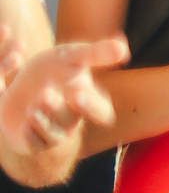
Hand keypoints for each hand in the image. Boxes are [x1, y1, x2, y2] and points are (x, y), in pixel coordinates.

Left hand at [0, 36, 122, 157]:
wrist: (19, 86)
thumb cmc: (53, 69)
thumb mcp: (72, 56)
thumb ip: (96, 53)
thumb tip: (123, 48)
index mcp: (88, 101)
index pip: (101, 111)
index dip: (91, 106)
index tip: (76, 93)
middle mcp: (72, 119)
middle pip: (71, 122)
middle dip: (58, 110)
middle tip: (44, 95)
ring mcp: (53, 132)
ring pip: (52, 132)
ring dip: (42, 120)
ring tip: (31, 107)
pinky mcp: (32, 141)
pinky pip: (33, 144)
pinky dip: (29, 135)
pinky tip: (24, 124)